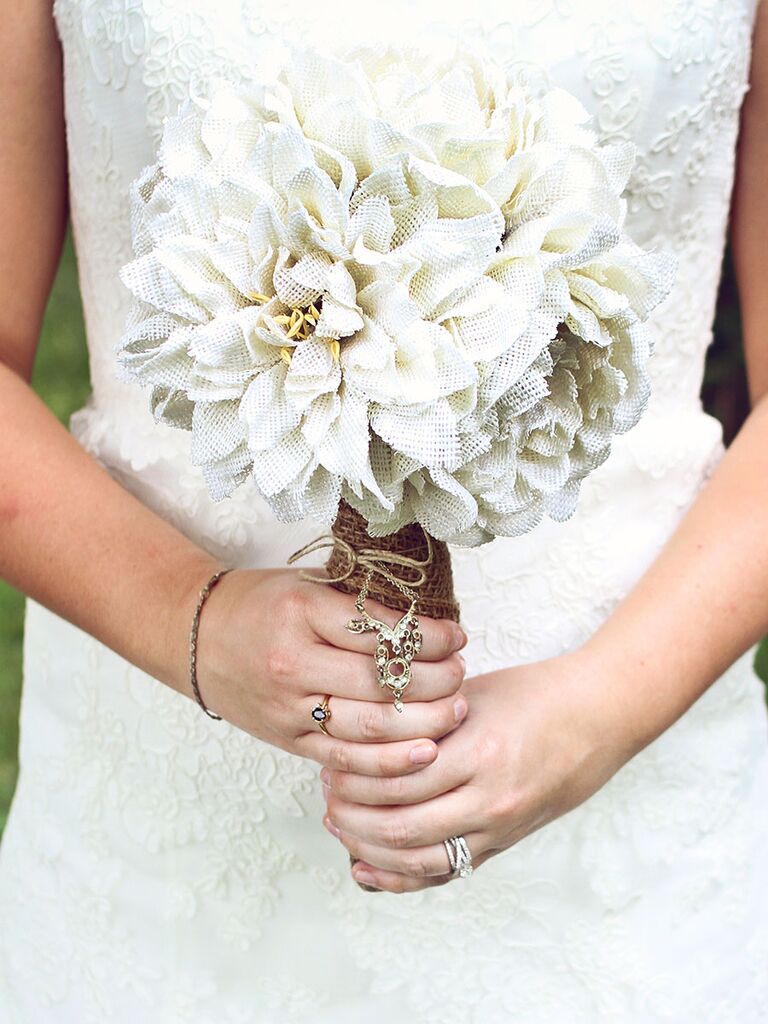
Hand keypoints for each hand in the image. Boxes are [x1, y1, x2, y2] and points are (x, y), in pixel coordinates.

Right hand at [191, 567, 468, 773]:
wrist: (198, 638)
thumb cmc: (261, 604)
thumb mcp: (308, 583)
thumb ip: (361, 598)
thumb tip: (429, 616)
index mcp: (303, 611)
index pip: (383, 631)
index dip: (432, 638)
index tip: (457, 637)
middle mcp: (294, 662)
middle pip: (383, 682)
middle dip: (436, 681)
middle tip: (461, 674)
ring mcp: (290, 707)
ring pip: (371, 726)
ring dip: (425, 722)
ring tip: (456, 710)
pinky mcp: (289, 739)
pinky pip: (346, 759)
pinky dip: (389, 763)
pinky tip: (426, 753)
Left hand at [320, 650, 632, 891]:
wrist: (597, 719)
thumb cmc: (534, 695)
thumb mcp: (472, 696)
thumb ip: (421, 720)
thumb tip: (361, 738)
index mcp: (480, 754)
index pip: (398, 780)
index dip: (354, 777)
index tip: (329, 764)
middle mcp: (490, 800)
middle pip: (401, 827)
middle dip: (352, 816)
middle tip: (326, 795)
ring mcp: (499, 828)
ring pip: (418, 860)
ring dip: (369, 849)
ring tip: (340, 825)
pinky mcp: (502, 843)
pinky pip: (444, 873)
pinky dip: (401, 877)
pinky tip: (367, 868)